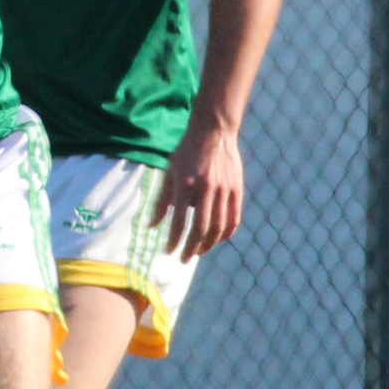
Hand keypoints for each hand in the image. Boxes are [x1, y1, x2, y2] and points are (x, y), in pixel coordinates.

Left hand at [156, 116, 246, 259]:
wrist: (214, 131)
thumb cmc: (187, 152)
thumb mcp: (170, 172)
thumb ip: (162, 201)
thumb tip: (151, 226)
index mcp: (186, 183)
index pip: (179, 221)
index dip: (173, 240)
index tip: (168, 251)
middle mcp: (206, 188)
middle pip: (200, 229)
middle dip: (191, 248)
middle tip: (184, 258)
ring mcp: (224, 189)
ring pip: (218, 227)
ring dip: (208, 245)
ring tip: (198, 252)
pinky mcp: (237, 189)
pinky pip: (233, 219)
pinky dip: (225, 234)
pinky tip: (216, 240)